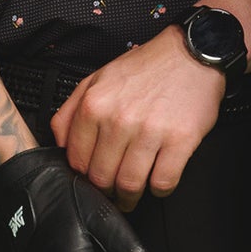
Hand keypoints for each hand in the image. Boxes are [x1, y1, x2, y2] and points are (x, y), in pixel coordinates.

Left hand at [49, 29, 227, 209]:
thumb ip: (70, 111)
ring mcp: (150, 131)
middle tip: (112, 192)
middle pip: (101, 177)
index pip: (77, 160)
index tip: (92, 179)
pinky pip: (163, 181)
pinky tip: (157, 183)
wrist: (191, 53)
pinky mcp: (180, 140)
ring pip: (130, 184)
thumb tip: (59, 143)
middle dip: (105, 192)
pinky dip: (158, 190)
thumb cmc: (146, 68)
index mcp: (94, 105)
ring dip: (130, 197)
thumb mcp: (97, 79)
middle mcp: (118, 119)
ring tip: (132, 196)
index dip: (83, 176)